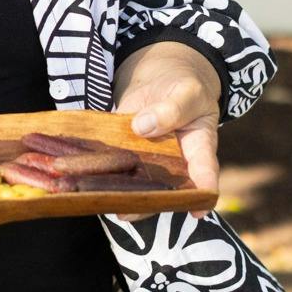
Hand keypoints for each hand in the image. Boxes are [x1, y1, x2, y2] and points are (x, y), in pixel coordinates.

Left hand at [111, 41, 221, 220]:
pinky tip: (85, 181)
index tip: (196, 211)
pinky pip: (115, 166)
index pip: (205, 172)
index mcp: (199, 148)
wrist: (161, 79)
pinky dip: (101, 173)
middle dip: (146, 203)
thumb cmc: (185, 87)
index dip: (202, 193)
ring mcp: (148, 161)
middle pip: (165, 190)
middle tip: (128, 211)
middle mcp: (174, 163)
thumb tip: (142, 126)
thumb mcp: (187, 92)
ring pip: (136, 183)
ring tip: (102, 201)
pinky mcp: (125, 153)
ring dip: (119, 193)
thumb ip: (172, 109)